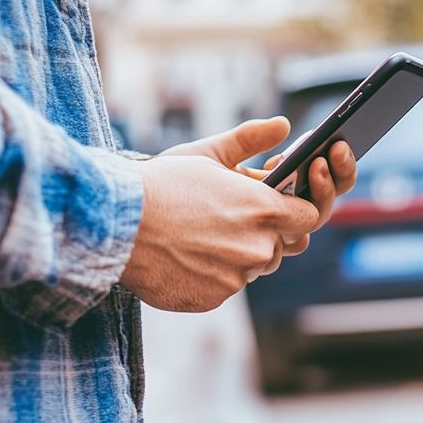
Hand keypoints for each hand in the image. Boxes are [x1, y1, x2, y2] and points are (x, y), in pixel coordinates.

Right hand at [122, 115, 360, 311]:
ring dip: (236, 257)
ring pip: (253, 269)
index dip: (296, 212)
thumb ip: (250, 140)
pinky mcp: (215, 298)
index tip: (280, 208)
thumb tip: (283, 124)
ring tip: (201, 237)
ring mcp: (237, 276)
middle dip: (261, 234)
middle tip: (226, 222)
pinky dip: (210, 276)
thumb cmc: (160, 183)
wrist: (112, 223)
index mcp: (264, 209)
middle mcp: (257, 246)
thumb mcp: (206, 153)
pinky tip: (185, 258)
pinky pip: (225, 288)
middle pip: (280, 246)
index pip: (309, 216)